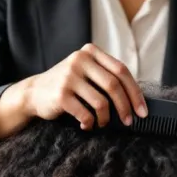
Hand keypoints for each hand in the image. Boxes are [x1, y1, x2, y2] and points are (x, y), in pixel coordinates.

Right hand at [24, 43, 147, 129]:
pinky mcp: (60, 94)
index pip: (121, 71)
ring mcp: (69, 76)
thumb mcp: (85, 71)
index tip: (142, 110)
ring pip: (101, 102)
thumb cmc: (67, 85)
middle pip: (114, 85)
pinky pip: (85, 114)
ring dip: (106, 118)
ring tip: (102, 123)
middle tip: (129, 121)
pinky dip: (90, 123)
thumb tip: (136, 98)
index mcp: (90, 52)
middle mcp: (79, 60)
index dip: (135, 92)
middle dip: (125, 107)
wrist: (34, 92)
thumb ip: (105, 75)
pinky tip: (87, 125)